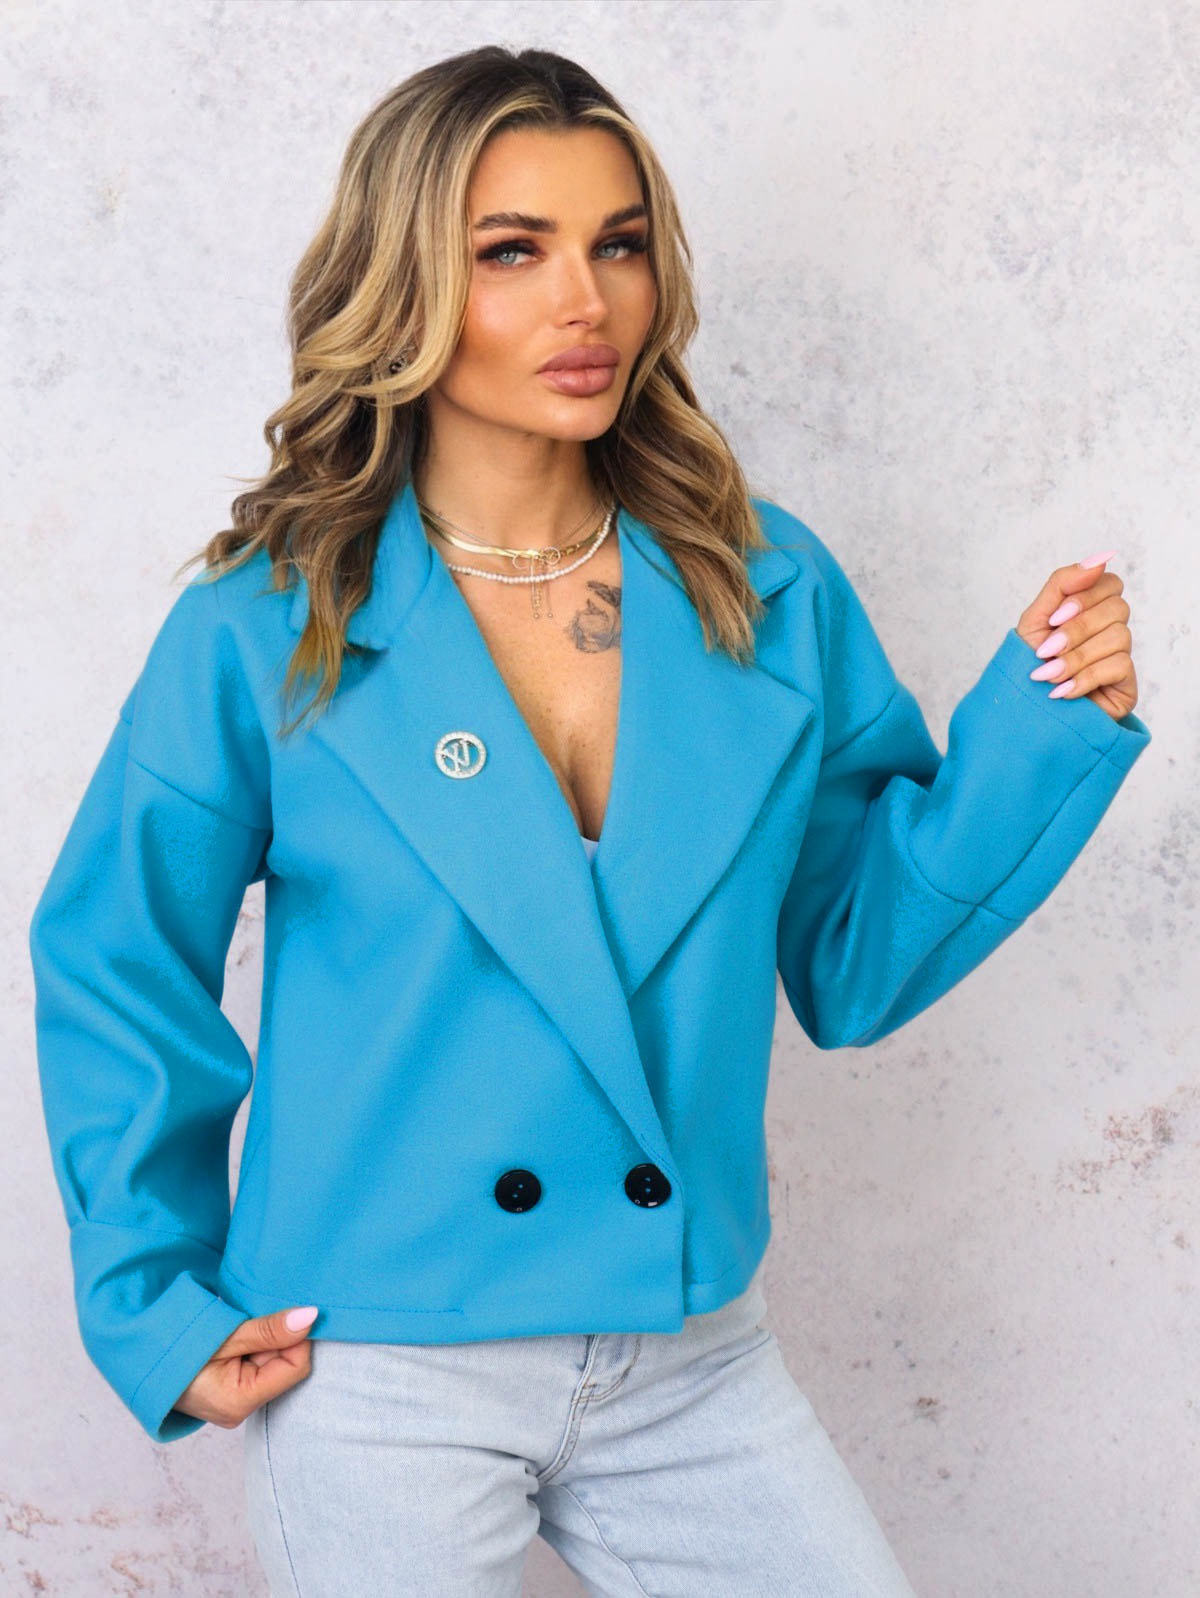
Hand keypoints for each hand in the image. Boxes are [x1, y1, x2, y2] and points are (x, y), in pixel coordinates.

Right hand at [170, 1305, 319, 1428]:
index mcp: (240, 1401)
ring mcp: (236, 1406)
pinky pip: (258, 1369)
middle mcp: (242, 1411)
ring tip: (237, 1331)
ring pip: (272, 1365)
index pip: (296, 1366)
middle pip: (286, 1366)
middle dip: (277, 1339)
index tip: (282, 1313)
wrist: (142, 1360)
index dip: (296, 1337)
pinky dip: (254, 1349)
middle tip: (250, 1322)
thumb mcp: (225, 1334)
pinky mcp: (232, 1397)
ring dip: (264, 1342)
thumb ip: (269, 1329)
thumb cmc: (177, 1348)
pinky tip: (235, 1340)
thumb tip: (311, 1317)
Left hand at [1016, 552, 1139, 721]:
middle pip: (1116, 608)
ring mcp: (1121, 656)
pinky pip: (1119, 666)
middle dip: (1076, 630)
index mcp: (1090, 609)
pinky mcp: (1126, 685)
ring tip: (1048, 676)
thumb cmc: (1028, 665)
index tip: (1053, 619)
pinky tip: (1062, 692)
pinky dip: (1084, 678)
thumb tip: (1101, 557)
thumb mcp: (1035, 619)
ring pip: (1119, 637)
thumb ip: (1063, 583)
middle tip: (1045, 650)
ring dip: (1076, 658)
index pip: (1109, 583)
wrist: (1022, 712)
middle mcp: (1110, 629)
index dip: (1083, 597)